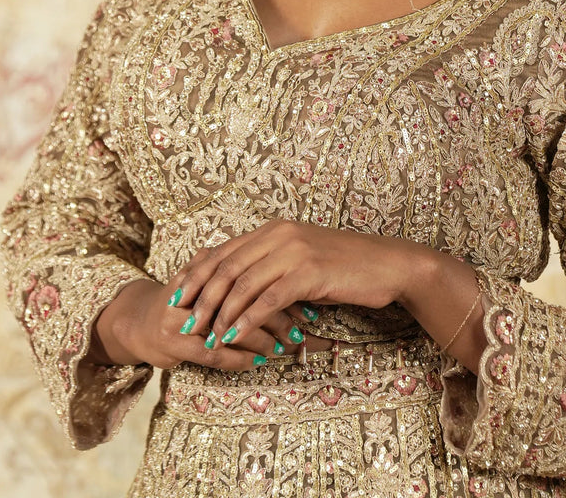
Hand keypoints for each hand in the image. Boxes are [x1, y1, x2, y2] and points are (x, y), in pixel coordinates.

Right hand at [90, 275, 301, 370]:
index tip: (308, 299)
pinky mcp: (174, 343)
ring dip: (262, 339)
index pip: (252, 274)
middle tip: (303, 328)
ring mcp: (183, 316)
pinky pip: (213, 353)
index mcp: (207, 266)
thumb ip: (234, 265)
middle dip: (278, 316)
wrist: (138, 322)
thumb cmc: (184, 299)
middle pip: (244, 300)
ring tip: (285, 347)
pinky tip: (258, 361)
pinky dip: (239, 357)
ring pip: (231, 327)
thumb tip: (281, 265)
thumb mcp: (206, 273)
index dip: (282, 287)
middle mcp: (195, 288)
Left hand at [168, 220, 428, 353]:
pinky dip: (246, 319)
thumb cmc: (346, 266)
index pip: (224, 250)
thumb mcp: (303, 258)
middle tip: (184, 321)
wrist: (387, 265)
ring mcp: (294, 251)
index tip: (178, 297)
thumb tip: (241, 282)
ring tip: (206, 335)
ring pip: (242, 283)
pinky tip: (233, 336)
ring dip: (220, 313)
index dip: (197, 274)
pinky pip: (268, 298)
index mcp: (275, 229)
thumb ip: (272, 263)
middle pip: (226, 265)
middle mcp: (280, 234)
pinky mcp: (309, 272)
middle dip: (200, 295)